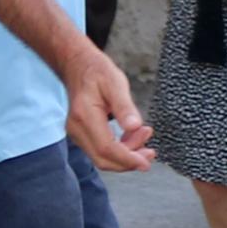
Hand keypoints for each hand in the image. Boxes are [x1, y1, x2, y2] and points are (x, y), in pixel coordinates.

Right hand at [63, 43, 154, 171]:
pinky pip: (101, 150)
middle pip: (103, 158)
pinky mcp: (81, 134)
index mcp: (85, 116)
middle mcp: (77, 128)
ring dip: (126, 154)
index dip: (127, 159)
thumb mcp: (115, 82)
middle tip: (150, 152)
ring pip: (102, 157)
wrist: (77, 65)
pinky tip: (132, 137)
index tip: (145, 162)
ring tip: (144, 136)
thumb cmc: (96, 71)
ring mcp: (77, 133)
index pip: (106, 148)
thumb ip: (124, 106)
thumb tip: (134, 126)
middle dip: (129, 161)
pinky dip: (119, 149)